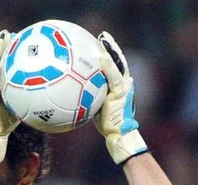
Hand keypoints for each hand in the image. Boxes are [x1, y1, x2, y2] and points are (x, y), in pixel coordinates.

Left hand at [94, 31, 147, 163]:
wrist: (119, 134)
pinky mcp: (121, 92)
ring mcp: (124, 87)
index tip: (101, 44)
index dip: (109, 54)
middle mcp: (124, 84)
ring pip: (119, 65)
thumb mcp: (97, 108)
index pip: (115, 66)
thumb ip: (91, 96)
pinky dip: (108, 66)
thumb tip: (73, 92)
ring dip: (112, 51)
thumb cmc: (107, 124)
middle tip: (104, 36)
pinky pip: (114, 76)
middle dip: (112, 48)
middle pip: (119, 61)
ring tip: (104, 40)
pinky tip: (102, 57)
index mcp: (119, 86)